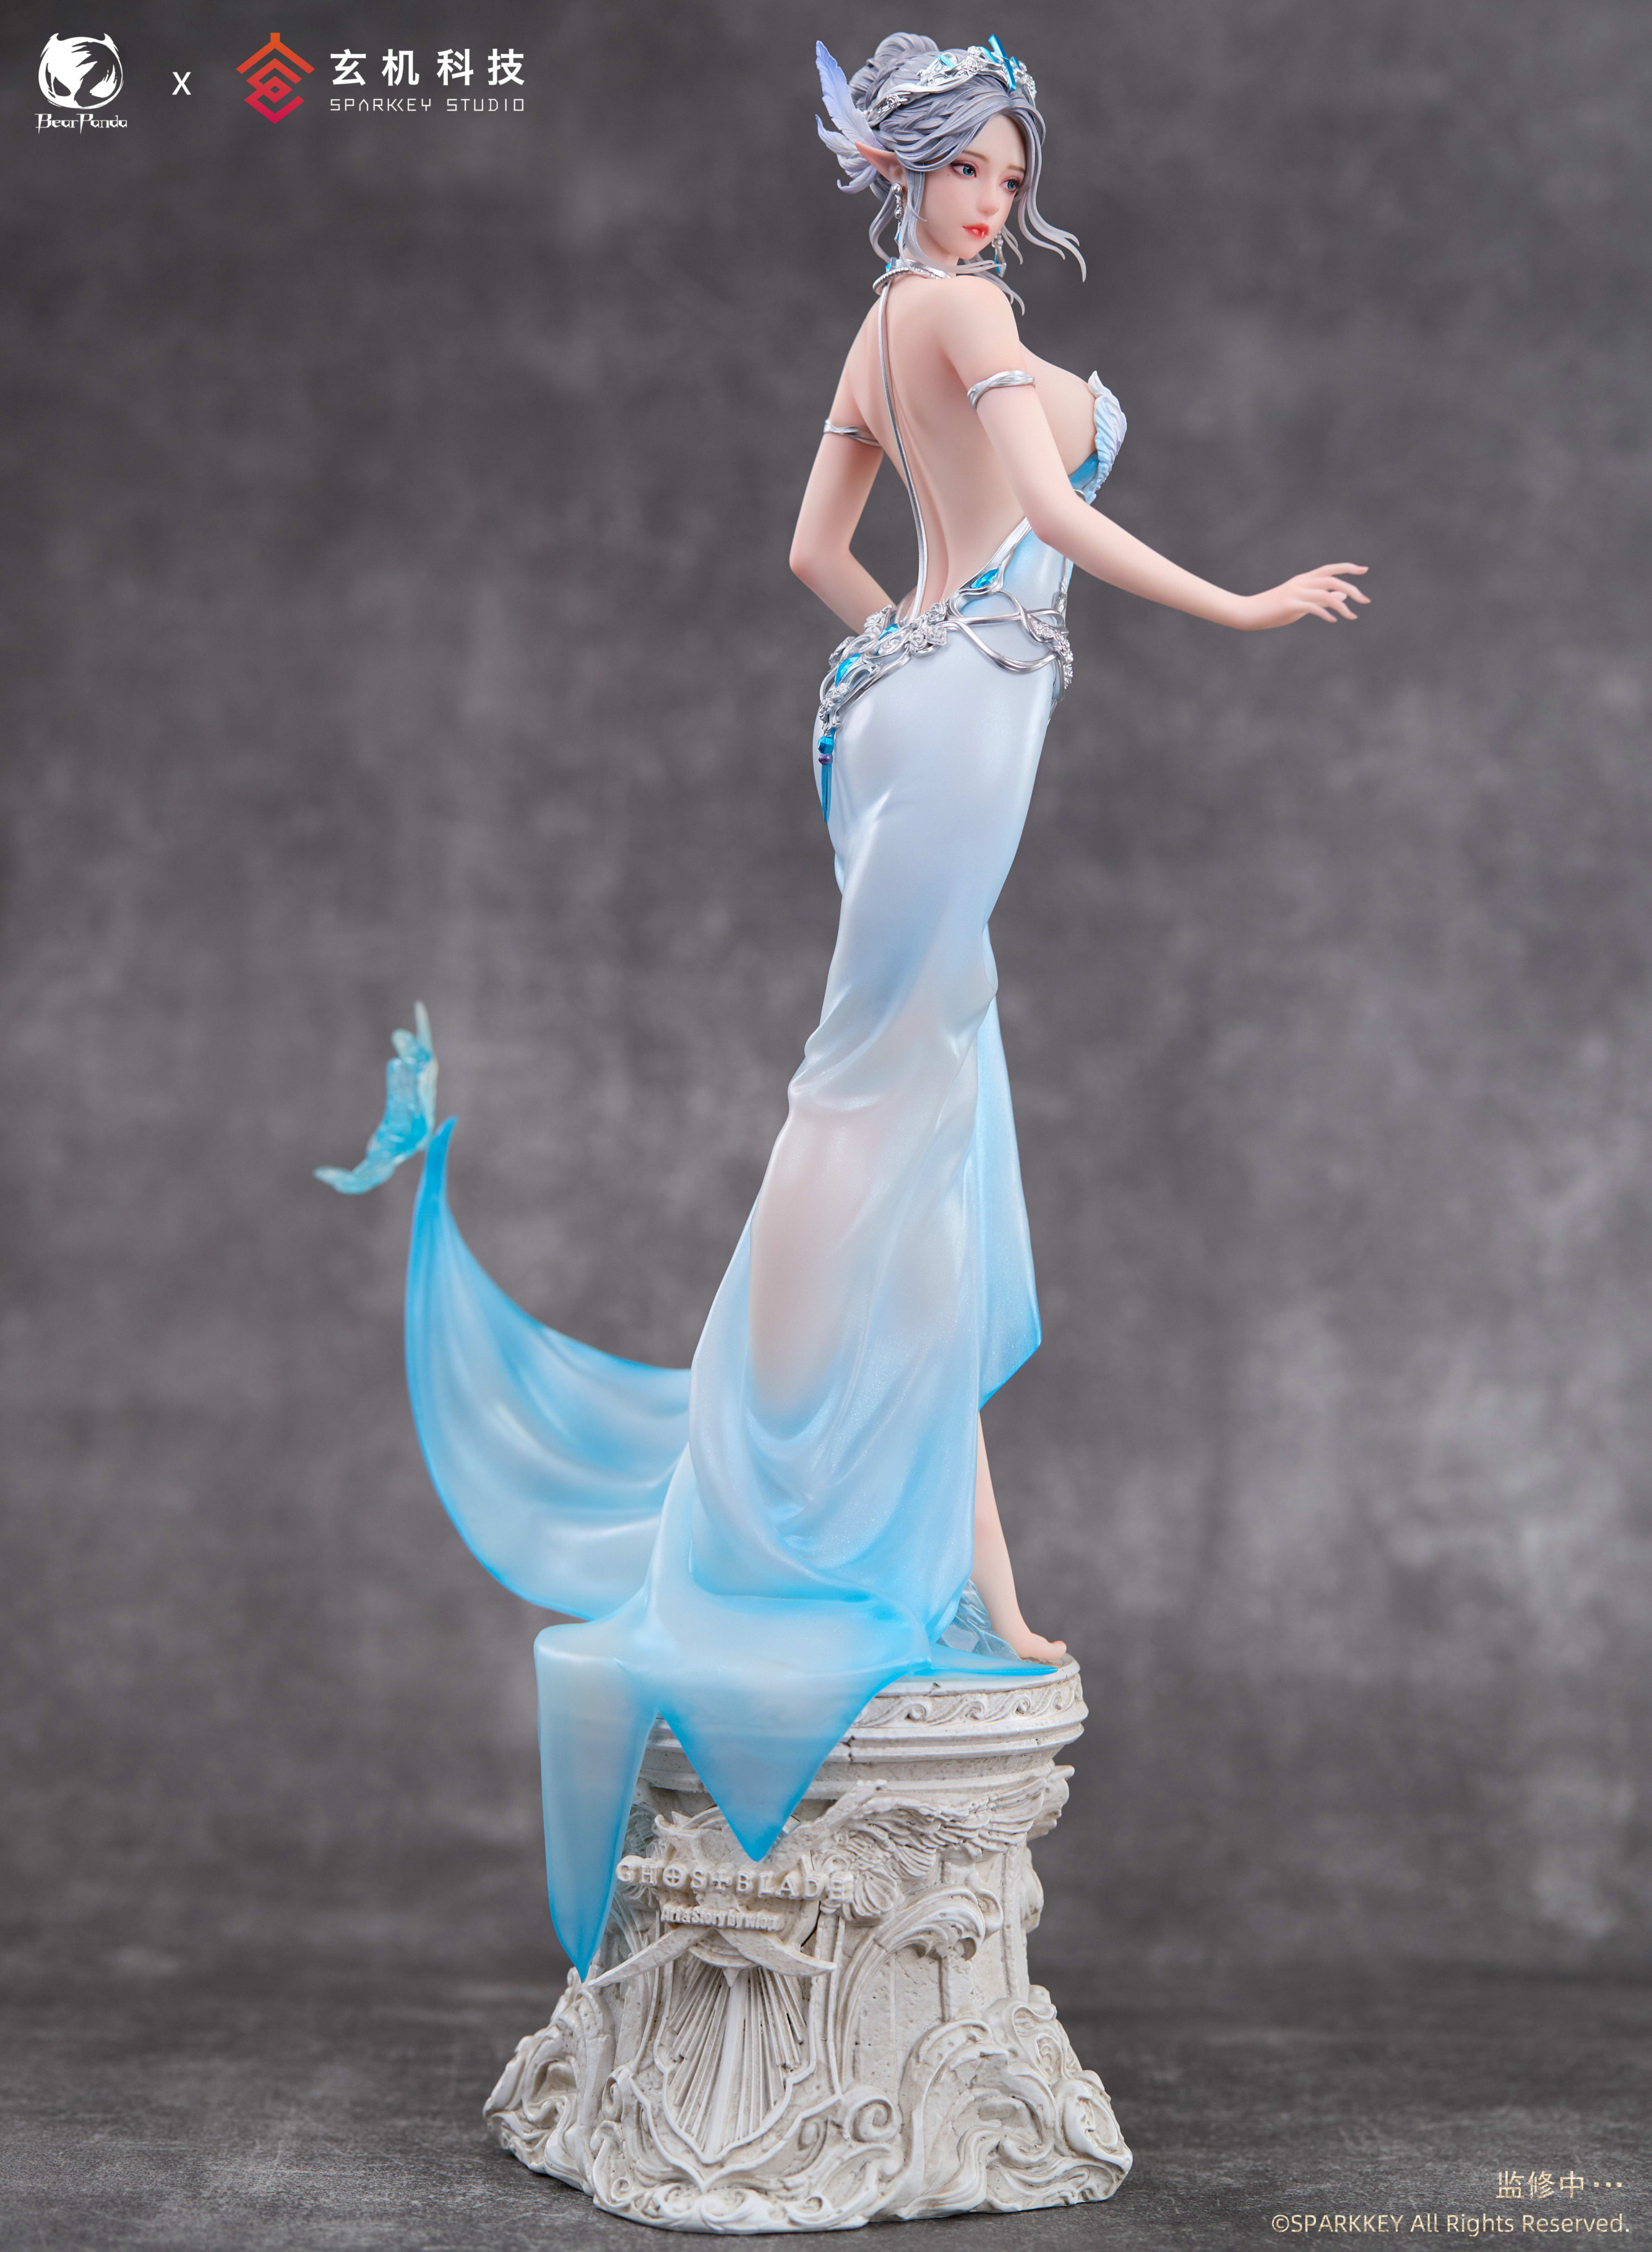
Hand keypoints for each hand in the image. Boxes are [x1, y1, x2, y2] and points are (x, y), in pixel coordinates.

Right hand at [1236, 563, 1369, 629]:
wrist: (1248, 612)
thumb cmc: (1274, 609)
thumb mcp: (1301, 601)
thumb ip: (1321, 597)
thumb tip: (1344, 596)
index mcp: (1304, 579)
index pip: (1331, 569)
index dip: (1349, 568)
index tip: (1364, 570)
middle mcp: (1301, 582)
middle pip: (1333, 579)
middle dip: (1352, 589)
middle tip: (1365, 601)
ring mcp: (1295, 593)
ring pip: (1326, 594)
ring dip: (1343, 606)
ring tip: (1352, 616)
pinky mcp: (1289, 605)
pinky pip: (1312, 607)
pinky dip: (1325, 613)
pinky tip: (1333, 620)